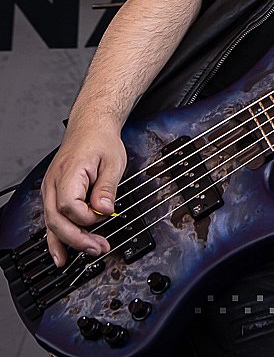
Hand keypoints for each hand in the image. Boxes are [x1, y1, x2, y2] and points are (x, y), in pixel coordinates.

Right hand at [41, 119, 125, 265]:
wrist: (90, 128)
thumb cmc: (101, 141)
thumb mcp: (114, 162)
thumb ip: (107, 188)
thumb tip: (105, 210)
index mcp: (68, 174)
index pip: (69, 206)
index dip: (87, 217)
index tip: (105, 214)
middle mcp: (53, 184)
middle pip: (57, 220)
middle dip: (77, 238)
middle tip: (99, 248)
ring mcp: (50, 190)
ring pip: (51, 223)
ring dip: (68, 242)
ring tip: (86, 253)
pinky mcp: (54, 194)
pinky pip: (52, 220)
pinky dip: (57, 238)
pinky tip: (60, 255)